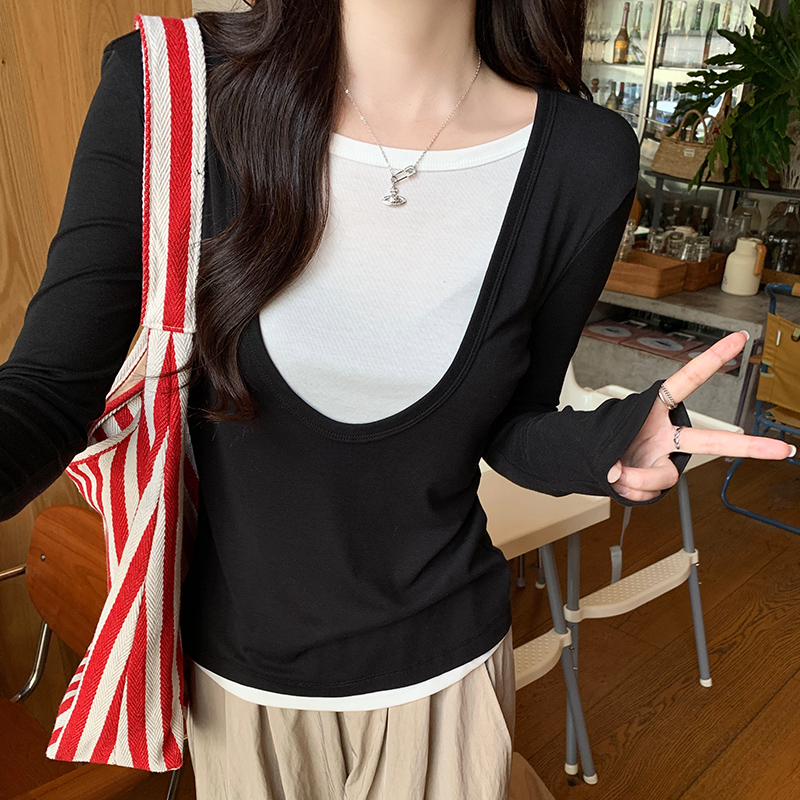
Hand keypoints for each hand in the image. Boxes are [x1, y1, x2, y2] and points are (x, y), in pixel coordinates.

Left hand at [606, 330, 796, 501]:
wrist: (592, 458)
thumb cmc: (605, 436)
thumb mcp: (609, 435)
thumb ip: (621, 457)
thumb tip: (620, 474)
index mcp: (656, 409)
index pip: (687, 380)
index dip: (713, 359)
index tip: (739, 338)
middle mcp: (667, 435)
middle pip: (710, 440)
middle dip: (748, 446)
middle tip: (780, 450)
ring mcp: (664, 458)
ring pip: (664, 477)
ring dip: (635, 478)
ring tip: (616, 470)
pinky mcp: (657, 480)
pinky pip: (647, 492)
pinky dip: (627, 489)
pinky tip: (620, 479)